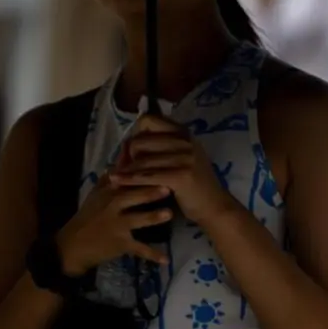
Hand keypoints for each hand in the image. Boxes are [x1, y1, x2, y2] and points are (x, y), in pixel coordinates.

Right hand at [56, 174, 173, 275]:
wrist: (72, 246)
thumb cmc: (87, 218)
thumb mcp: (94, 196)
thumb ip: (108, 179)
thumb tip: (121, 158)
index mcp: (107, 193)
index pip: (125, 180)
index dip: (142, 173)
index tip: (159, 167)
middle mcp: (111, 207)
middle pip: (132, 197)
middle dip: (149, 192)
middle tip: (168, 188)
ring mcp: (116, 226)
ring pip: (136, 220)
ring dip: (152, 217)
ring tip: (169, 214)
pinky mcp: (120, 244)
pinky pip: (139, 249)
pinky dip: (153, 255)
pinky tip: (166, 259)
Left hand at [110, 115, 236, 226]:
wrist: (214, 207)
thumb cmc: (194, 185)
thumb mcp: (182, 159)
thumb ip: (162, 148)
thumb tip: (129, 143)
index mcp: (184, 133)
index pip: (149, 121)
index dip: (135, 134)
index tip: (130, 150)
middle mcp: (185, 141)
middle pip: (141, 140)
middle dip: (127, 154)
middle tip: (120, 167)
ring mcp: (185, 157)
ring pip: (142, 159)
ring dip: (125, 169)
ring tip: (113, 177)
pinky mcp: (181, 175)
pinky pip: (147, 175)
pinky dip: (130, 180)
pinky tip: (118, 183)